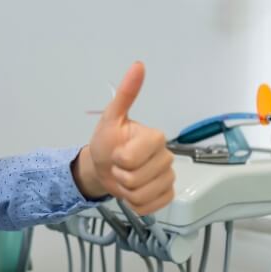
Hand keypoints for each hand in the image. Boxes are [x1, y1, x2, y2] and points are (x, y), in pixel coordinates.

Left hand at [72, 62, 174, 214]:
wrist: (102, 166)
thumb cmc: (107, 141)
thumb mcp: (111, 118)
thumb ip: (125, 94)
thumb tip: (138, 65)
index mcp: (155, 137)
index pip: (132, 158)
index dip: (119, 159)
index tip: (116, 152)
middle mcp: (166, 156)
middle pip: (136, 179)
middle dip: (119, 176)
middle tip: (117, 166)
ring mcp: (168, 177)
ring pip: (142, 195)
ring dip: (125, 190)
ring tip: (123, 178)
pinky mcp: (167, 194)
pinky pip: (150, 207)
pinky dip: (135, 203)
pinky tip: (132, 192)